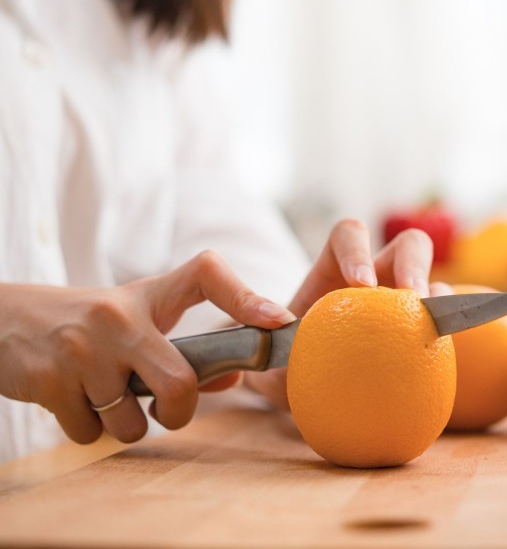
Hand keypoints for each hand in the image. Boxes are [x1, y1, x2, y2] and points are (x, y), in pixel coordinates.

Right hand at [0, 251, 294, 444]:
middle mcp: (118, 317)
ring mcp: (82, 349)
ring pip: (131, 421)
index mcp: (148, 296)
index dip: (247, 297)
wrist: (5, 320)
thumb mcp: (138, 320)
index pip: (207, 273)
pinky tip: (76, 400)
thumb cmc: (90, 323)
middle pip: (179, 383)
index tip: (279, 322)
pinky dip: (89, 429)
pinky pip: (91, 432)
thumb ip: (188, 347)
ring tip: (107, 396)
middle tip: (168, 411)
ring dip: (125, 424)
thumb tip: (236, 378)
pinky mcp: (49, 380)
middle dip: (180, 413)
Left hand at [246, 219, 451, 408]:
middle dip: (413, 263)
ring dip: (438, 295)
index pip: (348, 235)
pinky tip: (439, 352)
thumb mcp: (267, 361)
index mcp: (337, 268)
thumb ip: (265, 355)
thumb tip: (274, 353)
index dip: (357, 250)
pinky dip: (444, 331)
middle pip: (409, 245)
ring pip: (435, 280)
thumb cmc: (285, 364)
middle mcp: (378, 276)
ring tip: (433, 324)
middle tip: (410, 296)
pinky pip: (443, 323)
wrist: (308, 386)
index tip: (360, 283)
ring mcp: (404, 302)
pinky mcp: (421, 331)